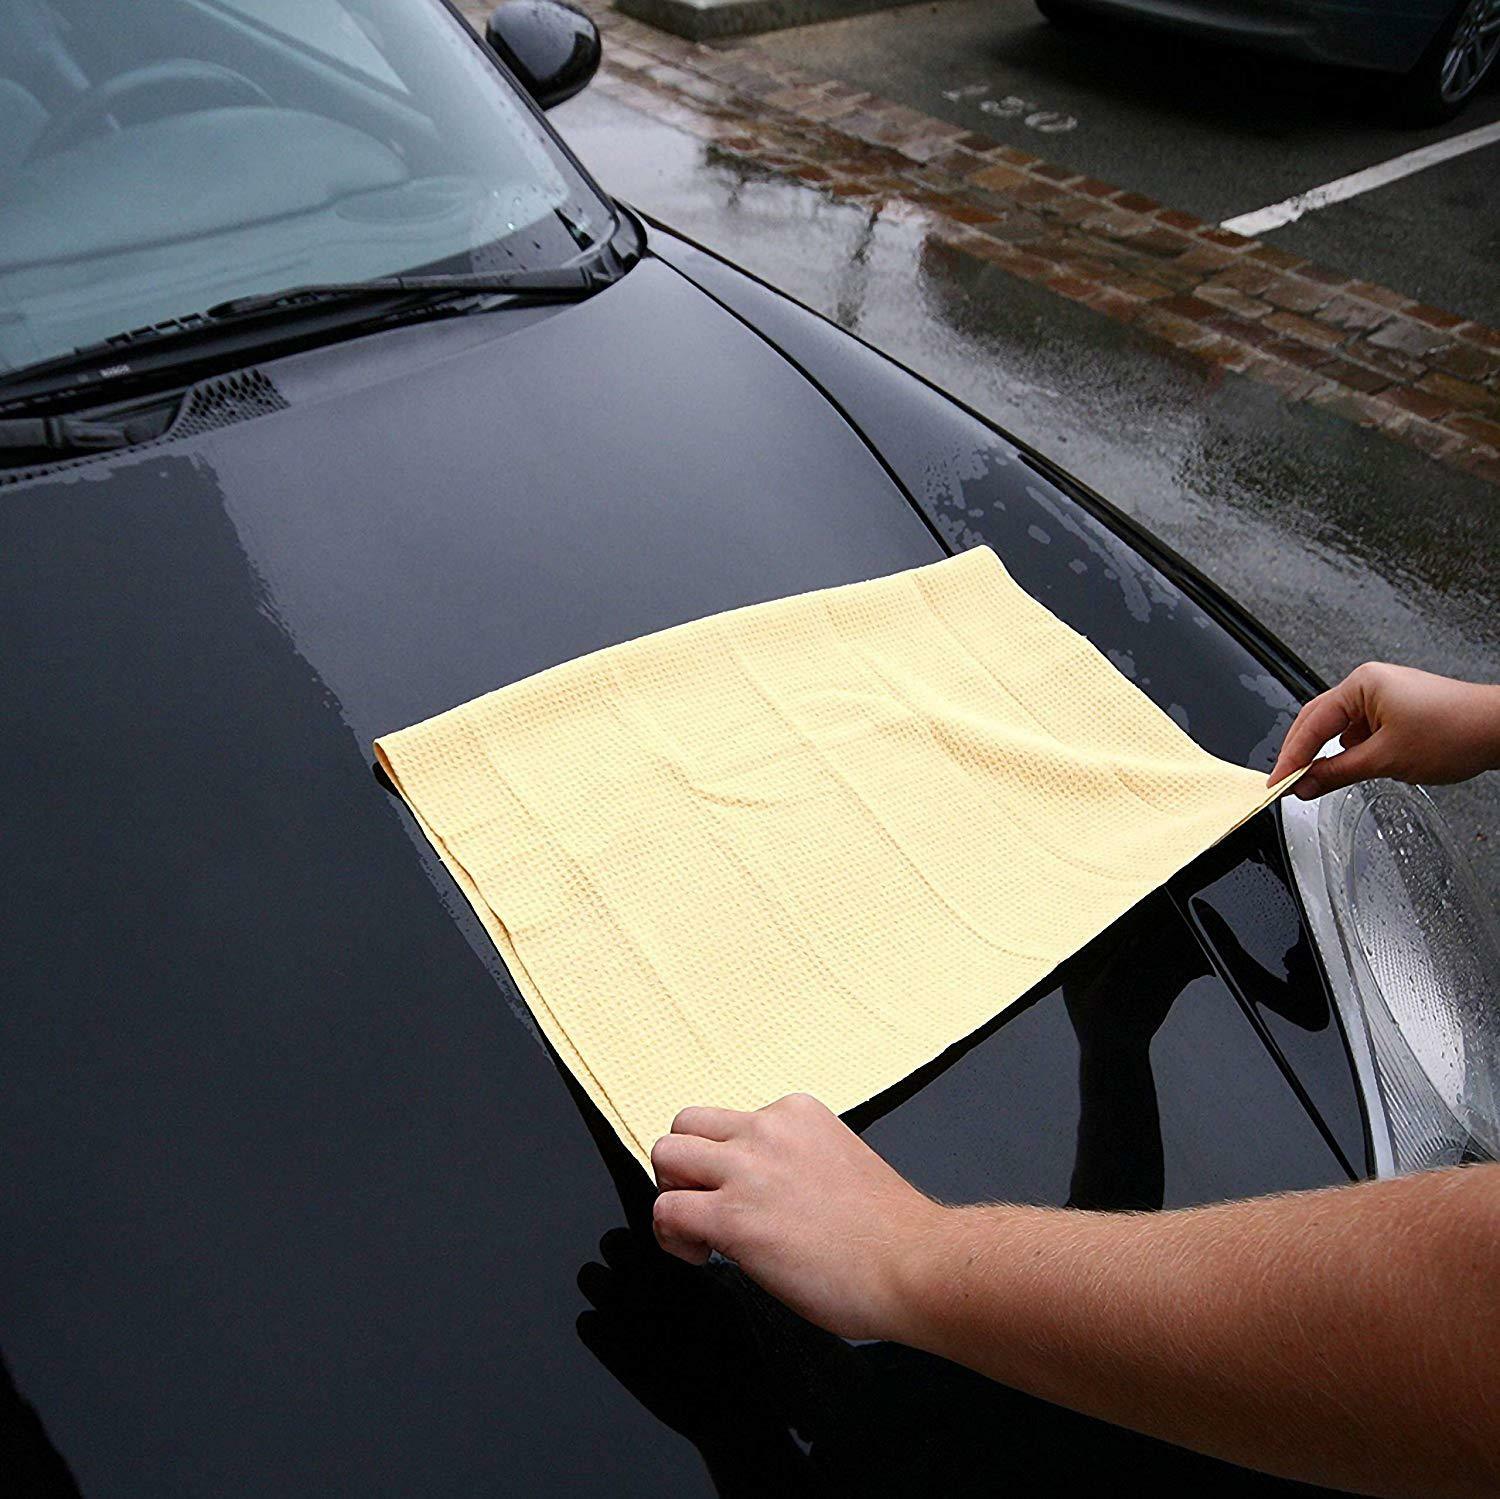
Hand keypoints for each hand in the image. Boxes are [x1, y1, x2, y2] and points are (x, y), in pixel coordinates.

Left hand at [651, 1094, 944, 1341]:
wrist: (914, 1263)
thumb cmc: (889, 1233)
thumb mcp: (837, 1159)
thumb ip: (794, 1160)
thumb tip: (764, 1190)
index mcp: (795, 1113)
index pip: (727, 1121)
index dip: (723, 1161)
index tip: (743, 1194)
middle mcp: (767, 1129)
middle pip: (684, 1126)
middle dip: (685, 1169)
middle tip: (706, 1206)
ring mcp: (748, 1170)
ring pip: (664, 1156)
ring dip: (672, 1194)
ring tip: (698, 1231)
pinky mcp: (733, 1217)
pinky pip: (666, 1212)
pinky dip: (671, 1238)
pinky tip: (703, 1256)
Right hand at [1268, 662, 1499, 799]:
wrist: (1499, 729)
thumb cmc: (1454, 731)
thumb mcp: (1385, 760)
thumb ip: (1337, 773)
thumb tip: (1305, 785)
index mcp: (1361, 685)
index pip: (1311, 724)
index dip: (1291, 757)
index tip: (1278, 782)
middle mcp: (1369, 685)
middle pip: (1319, 721)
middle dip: (1303, 754)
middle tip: (1288, 783)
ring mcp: (1384, 696)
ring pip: (1340, 728)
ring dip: (1329, 754)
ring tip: (1318, 780)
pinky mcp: (1396, 710)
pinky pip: (1361, 731)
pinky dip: (1352, 751)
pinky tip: (1352, 768)